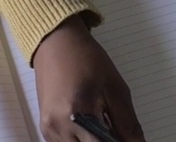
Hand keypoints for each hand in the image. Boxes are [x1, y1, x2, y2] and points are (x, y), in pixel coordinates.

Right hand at [32, 16, 144, 141]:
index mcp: (77, 114)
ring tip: (106, 127)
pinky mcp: (46, 129)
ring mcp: (49, 130)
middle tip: (118, 131)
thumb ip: (128, 124)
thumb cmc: (85, 58)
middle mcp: (58, 127)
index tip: (128, 139)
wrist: (57, 43)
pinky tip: (91, 129)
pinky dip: (83, 140)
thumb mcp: (116, 89)